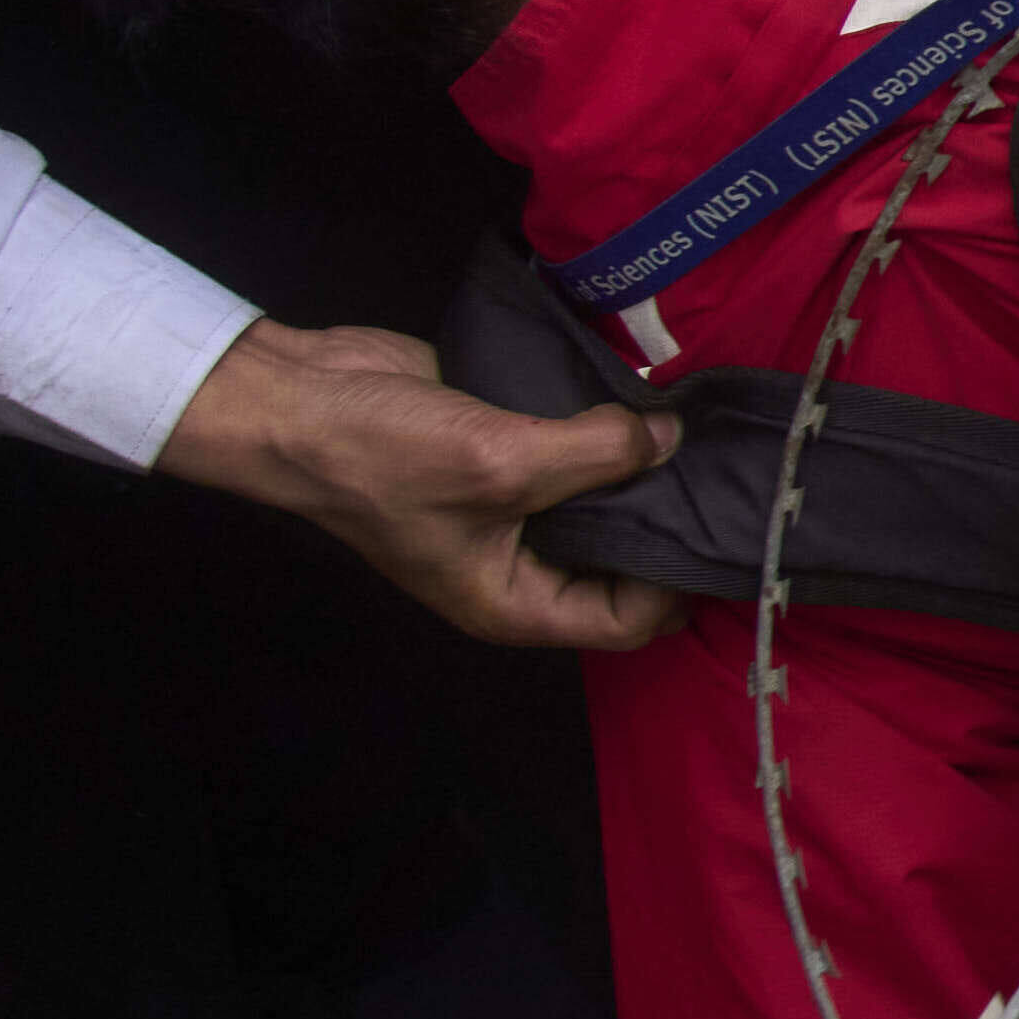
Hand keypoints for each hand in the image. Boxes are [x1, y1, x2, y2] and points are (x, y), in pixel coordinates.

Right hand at [173, 319, 678, 654]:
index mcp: (514, 603)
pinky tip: (648, 397)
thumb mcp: (500, 460)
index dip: (676, 582)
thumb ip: (595, 453)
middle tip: (719, 471)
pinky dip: (606, 433)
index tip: (713, 522)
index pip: (628, 621)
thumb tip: (669, 438)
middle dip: (665, 521)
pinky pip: (576, 456)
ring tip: (695, 429)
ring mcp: (515, 511)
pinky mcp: (509, 455)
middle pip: (624, 563)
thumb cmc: (380, 457)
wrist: (299, 399)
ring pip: (604, 504)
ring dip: (639, 469)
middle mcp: (521, 567)